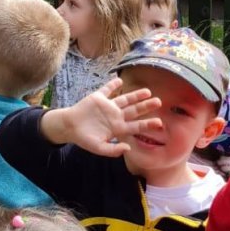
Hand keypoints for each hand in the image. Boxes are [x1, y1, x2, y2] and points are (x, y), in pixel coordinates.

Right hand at [42, 78, 161, 156]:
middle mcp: (116, 116)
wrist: (69, 127)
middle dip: (146, 106)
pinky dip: (113, 85)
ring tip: (147, 91)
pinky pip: (107, 89)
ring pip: (125, 99)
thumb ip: (113, 150)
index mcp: (118, 128)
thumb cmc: (84, 139)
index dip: (148, 124)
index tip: (160, 123)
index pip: (136, 125)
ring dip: (135, 95)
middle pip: (134, 110)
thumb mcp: (98, 148)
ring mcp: (108, 106)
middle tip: (159, 102)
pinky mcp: (98, 98)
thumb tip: (128, 148)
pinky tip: (120, 80)